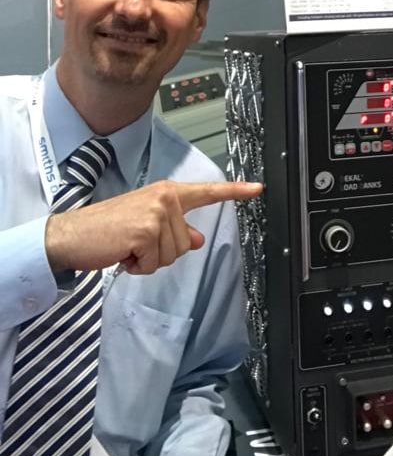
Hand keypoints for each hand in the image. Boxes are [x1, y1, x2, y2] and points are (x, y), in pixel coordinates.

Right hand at [44, 179, 261, 273]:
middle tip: (133, 242)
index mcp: (168, 193)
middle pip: (185, 243)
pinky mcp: (146, 231)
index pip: (207, 192)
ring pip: (173, 255)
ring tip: (126, 246)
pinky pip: (155, 263)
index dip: (235, 191)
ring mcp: (157, 213)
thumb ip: (176, 230)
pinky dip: (137, 266)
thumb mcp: (146, 226)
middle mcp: (166, 198)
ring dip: (148, 260)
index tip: (258, 188)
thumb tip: (198, 238)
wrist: (70, 235)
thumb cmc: (108, 229)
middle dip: (160, 252)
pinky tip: (122, 253)